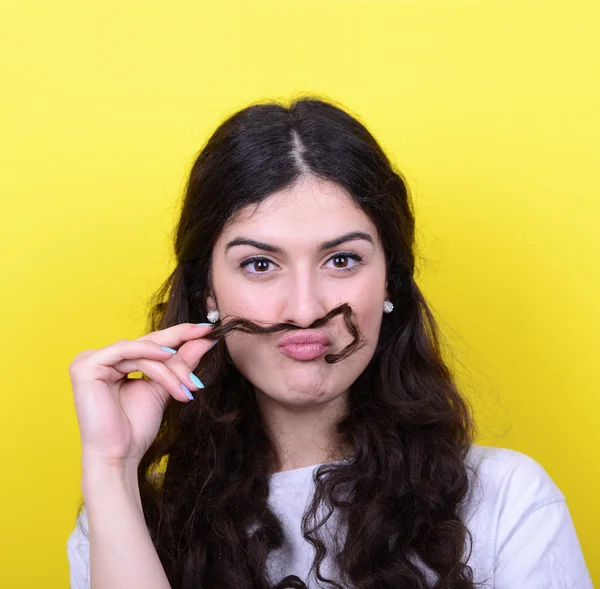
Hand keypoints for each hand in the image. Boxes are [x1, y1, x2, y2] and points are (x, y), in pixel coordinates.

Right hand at [68, 323, 214, 471]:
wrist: (120, 456)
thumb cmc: (136, 428)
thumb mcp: (166, 387)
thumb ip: (182, 362)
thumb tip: (205, 340)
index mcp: (116, 363)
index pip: (151, 344)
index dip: (180, 334)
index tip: (207, 330)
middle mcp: (101, 358)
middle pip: (149, 345)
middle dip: (180, 352)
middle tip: (207, 343)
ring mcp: (90, 360)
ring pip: (142, 351)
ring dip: (170, 368)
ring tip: (189, 386)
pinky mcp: (85, 366)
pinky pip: (125, 351)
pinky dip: (148, 354)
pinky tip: (168, 356)